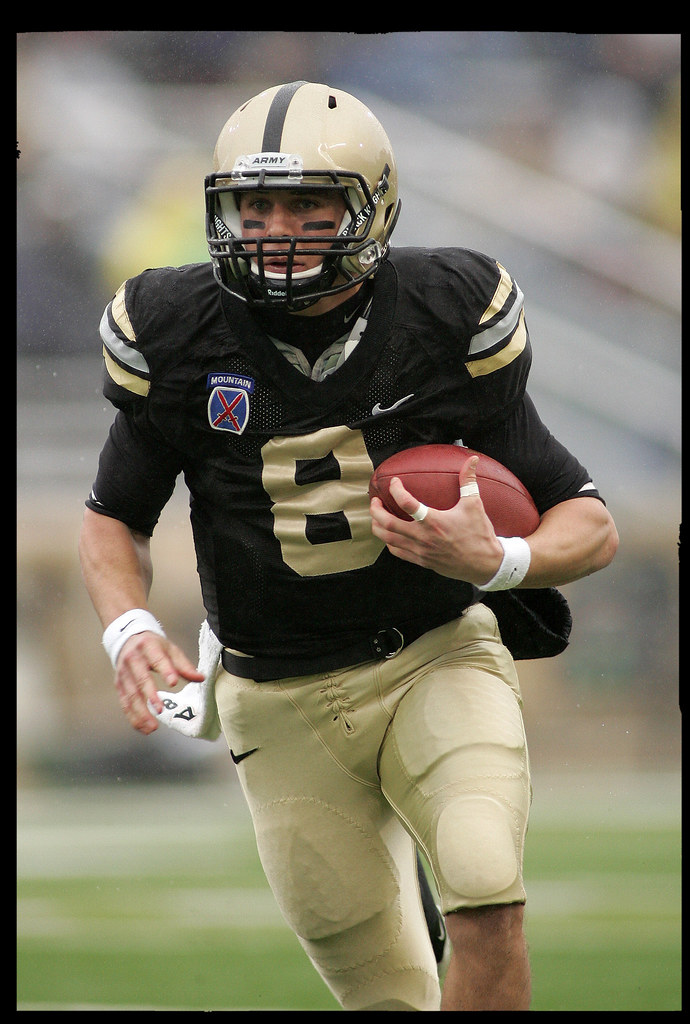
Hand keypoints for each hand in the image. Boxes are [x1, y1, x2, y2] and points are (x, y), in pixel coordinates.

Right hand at [114, 631, 204, 734]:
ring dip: (141, 713)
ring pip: (130, 696)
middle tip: (160, 710)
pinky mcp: (119, 686)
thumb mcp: (169, 649)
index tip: (173, 682)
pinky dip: (133, 717)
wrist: (128, 640)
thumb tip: (200, 678)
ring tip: (153, 726)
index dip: (165, 670)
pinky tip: (143, 727)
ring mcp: (124, 674)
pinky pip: (125, 704)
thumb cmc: (151, 646)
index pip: (157, 659)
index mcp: (148, 647)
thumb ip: (184, 665)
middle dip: (150, 696)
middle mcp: (133, 660)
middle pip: (140, 680)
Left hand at [369, 456, 503, 584]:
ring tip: (376, 516)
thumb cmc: (480, 534)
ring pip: (388, 540)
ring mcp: (420, 551)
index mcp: (434, 522)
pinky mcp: (421, 561)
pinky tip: (390, 534)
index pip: (407, 503)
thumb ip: (469, 481)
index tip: (394, 482)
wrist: (485, 564)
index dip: (396, 490)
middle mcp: (423, 538)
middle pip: (388, 524)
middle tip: (375, 500)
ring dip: (378, 526)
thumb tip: (473, 460)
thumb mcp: (474, 505)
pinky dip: (389, 542)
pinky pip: (397, 552)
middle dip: (376, 511)